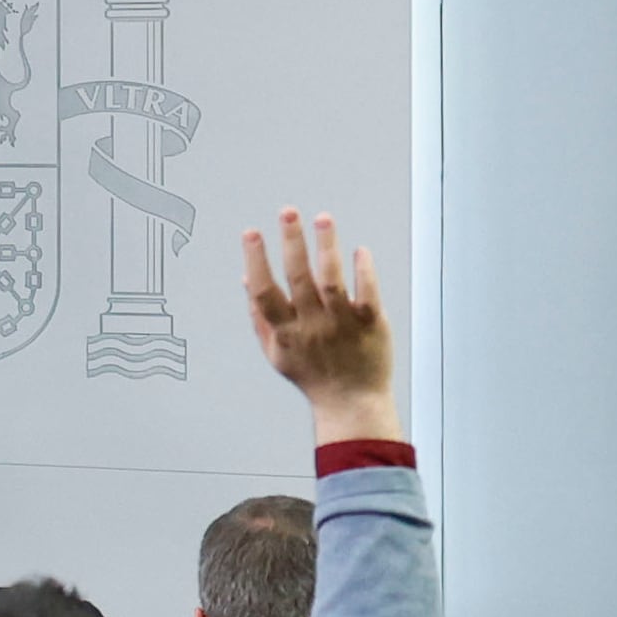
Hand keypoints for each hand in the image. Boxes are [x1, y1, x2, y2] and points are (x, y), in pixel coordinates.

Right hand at [242, 208, 400, 443]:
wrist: (352, 404)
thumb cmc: (311, 377)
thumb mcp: (276, 353)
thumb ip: (259, 318)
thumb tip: (245, 279)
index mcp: (286, 332)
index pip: (265, 291)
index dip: (256, 261)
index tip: (251, 233)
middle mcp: (312, 326)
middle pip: (298, 278)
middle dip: (291, 242)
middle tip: (287, 212)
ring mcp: (342, 325)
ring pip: (332, 281)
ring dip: (326, 248)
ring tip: (322, 218)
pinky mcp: (371, 325)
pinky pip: (367, 293)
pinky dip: (363, 271)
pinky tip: (359, 250)